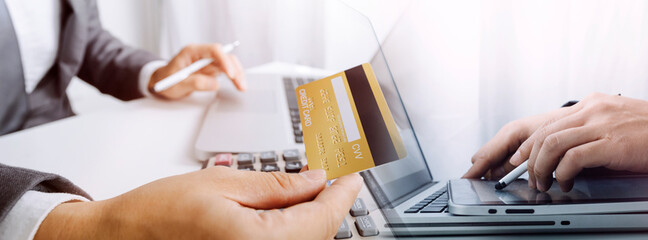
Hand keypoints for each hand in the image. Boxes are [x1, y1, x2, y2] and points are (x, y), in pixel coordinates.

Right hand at [35, 167, 362, 239]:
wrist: (120, 238)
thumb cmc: (159, 212)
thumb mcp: (223, 184)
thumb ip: (277, 186)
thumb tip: (316, 180)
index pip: (321, 219)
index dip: (343, 195)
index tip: (353, 176)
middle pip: (316, 235)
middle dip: (328, 206)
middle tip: (333, 178)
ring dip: (312, 220)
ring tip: (308, 192)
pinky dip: (292, 232)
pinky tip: (287, 214)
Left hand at [149, 44, 246, 99]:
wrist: (161, 82)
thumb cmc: (166, 81)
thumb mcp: (177, 84)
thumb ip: (195, 83)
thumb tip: (215, 84)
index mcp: (192, 51)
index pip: (214, 50)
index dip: (224, 60)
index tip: (230, 74)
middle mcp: (202, 54)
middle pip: (225, 56)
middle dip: (235, 69)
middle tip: (240, 84)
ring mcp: (208, 61)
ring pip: (229, 63)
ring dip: (237, 74)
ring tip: (242, 87)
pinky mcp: (212, 69)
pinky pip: (227, 71)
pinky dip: (234, 77)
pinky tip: (239, 85)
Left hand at [465, 93, 647, 192]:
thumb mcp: (617, 121)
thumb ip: (591, 130)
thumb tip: (566, 154)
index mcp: (591, 104)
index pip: (545, 123)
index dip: (523, 144)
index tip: (511, 160)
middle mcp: (591, 109)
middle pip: (542, 132)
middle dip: (524, 159)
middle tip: (523, 177)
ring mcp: (600, 124)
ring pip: (551, 143)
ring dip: (540, 167)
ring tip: (542, 183)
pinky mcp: (611, 142)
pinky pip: (573, 157)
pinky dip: (562, 172)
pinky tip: (564, 182)